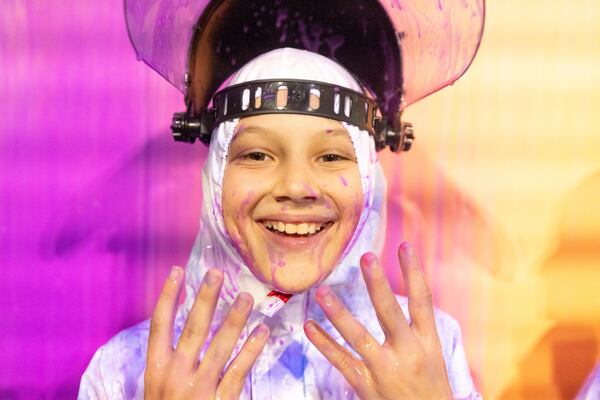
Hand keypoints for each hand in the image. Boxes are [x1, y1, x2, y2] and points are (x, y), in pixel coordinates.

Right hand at [144, 267, 269, 398]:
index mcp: (155, 369)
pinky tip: (262, 331)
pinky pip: (238, 371)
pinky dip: (251, 349)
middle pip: (192, 329)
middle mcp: (174, 376)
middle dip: (205, 299)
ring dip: (234, 319)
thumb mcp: (158, 387)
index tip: (177, 271)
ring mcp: (198, 389)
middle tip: (217, 273)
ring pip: (219, 347)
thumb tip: (187, 323)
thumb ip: (170, 359)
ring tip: (247, 296)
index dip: (168, 297)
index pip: (159, 325)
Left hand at [304, 242, 452, 399]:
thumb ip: (415, 327)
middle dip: (377, 284)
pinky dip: (324, 343)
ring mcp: (385, 369)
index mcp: (428, 341)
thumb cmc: (429, 386)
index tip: (404, 245)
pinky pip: (341, 360)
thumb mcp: (432, 355)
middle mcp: (408, 351)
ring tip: (322, 292)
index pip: (422, 300)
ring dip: (338, 313)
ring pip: (359, 336)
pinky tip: (309, 327)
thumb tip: (399, 293)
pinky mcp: (366, 385)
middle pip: (390, 312)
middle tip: (365, 257)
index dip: (414, 272)